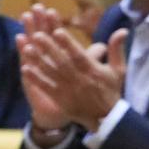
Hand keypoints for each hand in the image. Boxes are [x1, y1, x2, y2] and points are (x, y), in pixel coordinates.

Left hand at [17, 5, 127, 131]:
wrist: (106, 119)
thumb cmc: (111, 90)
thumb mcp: (118, 70)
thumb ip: (116, 49)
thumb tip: (123, 30)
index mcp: (92, 70)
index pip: (78, 55)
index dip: (68, 44)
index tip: (57, 31)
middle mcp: (79, 79)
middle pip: (62, 62)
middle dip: (49, 48)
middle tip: (37, 34)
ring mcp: (68, 90)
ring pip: (51, 73)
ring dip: (39, 61)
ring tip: (27, 48)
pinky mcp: (60, 99)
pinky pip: (46, 88)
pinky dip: (36, 79)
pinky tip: (25, 69)